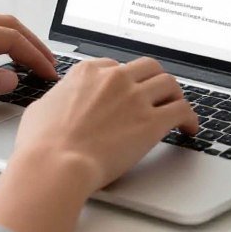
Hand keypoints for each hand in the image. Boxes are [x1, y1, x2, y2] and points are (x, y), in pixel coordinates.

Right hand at [14, 56, 198, 192]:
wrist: (54, 165)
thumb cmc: (41, 145)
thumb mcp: (40, 109)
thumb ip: (56, 100)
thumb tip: (55, 104)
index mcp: (89, 72)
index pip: (116, 66)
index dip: (125, 80)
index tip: (129, 90)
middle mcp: (115, 78)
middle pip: (148, 67)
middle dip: (154, 80)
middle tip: (158, 93)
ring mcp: (135, 98)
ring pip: (169, 83)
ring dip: (174, 95)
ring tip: (177, 108)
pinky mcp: (151, 122)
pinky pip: (182, 110)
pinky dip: (190, 117)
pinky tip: (189, 128)